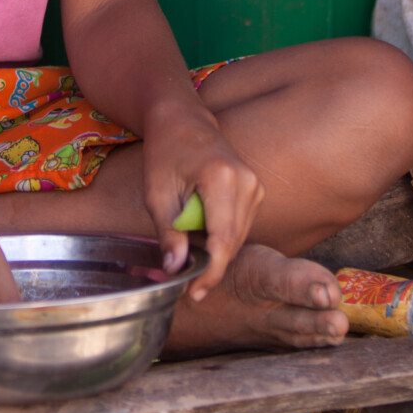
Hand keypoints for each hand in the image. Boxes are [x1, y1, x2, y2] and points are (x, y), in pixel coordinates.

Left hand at [141, 101, 263, 300]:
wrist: (182, 119)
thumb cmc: (164, 152)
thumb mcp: (157, 192)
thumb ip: (169, 232)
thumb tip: (176, 269)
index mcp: (221, 178)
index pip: (223, 239)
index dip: (210, 272)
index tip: (193, 293)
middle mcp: (247, 181)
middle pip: (234, 242)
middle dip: (211, 268)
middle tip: (186, 285)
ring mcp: (255, 184)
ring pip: (240, 237)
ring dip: (217, 254)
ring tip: (189, 259)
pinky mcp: (256, 189)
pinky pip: (241, 226)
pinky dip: (223, 239)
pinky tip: (202, 239)